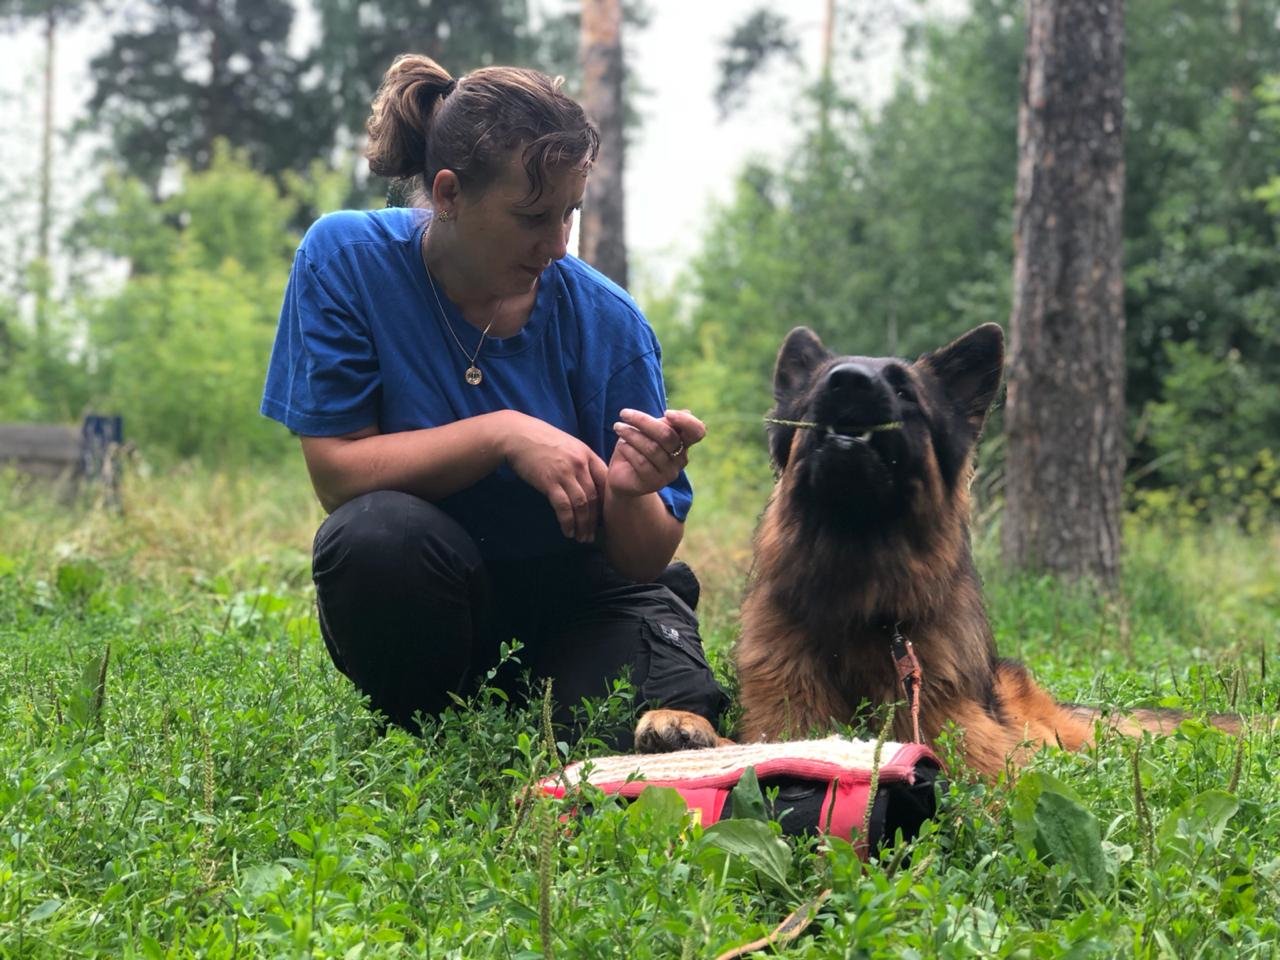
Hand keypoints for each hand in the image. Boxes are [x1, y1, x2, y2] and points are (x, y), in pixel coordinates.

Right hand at [503, 415, 607, 541]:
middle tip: (592, 535)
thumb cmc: (541, 441)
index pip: (605, 482)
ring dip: (583, 525)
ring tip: (581, 538)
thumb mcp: (568, 446)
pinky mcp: (550, 482)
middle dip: (594, 520)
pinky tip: (568, 532)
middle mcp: (580, 464)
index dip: (606, 502)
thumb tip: (589, 483)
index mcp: (587, 454)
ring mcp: (565, 473)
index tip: (603, 516)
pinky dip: (568, 522)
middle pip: (594, 497)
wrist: (517, 435)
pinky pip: (564, 507)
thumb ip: (581, 462)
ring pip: (582, 505)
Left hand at [608, 408, 705, 497]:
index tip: (666, 412)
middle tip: (624, 413)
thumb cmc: (638, 446)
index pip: (697, 431)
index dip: (686, 421)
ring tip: (618, 427)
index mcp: (684, 442)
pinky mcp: (654, 483)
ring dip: (631, 434)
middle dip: (644, 421)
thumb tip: (686, 413)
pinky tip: (622, 446)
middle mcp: (681, 459)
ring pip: (651, 448)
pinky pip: (641, 462)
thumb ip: (664, 423)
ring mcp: (669, 473)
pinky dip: (629, 450)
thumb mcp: (649, 430)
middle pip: (667, 436)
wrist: (623, 474)